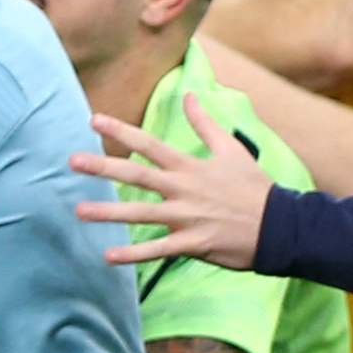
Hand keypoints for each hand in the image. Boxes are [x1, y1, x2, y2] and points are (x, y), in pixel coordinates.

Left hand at [76, 108, 274, 268]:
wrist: (280, 226)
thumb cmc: (254, 187)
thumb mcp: (232, 149)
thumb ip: (205, 124)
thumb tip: (190, 95)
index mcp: (190, 166)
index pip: (149, 144)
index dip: (121, 131)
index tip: (93, 119)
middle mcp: (184, 189)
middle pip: (137, 175)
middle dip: (104, 167)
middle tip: (72, 161)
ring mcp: (187, 217)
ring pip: (141, 214)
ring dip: (109, 213)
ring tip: (79, 211)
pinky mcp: (193, 243)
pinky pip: (158, 250)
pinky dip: (134, 255)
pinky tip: (108, 257)